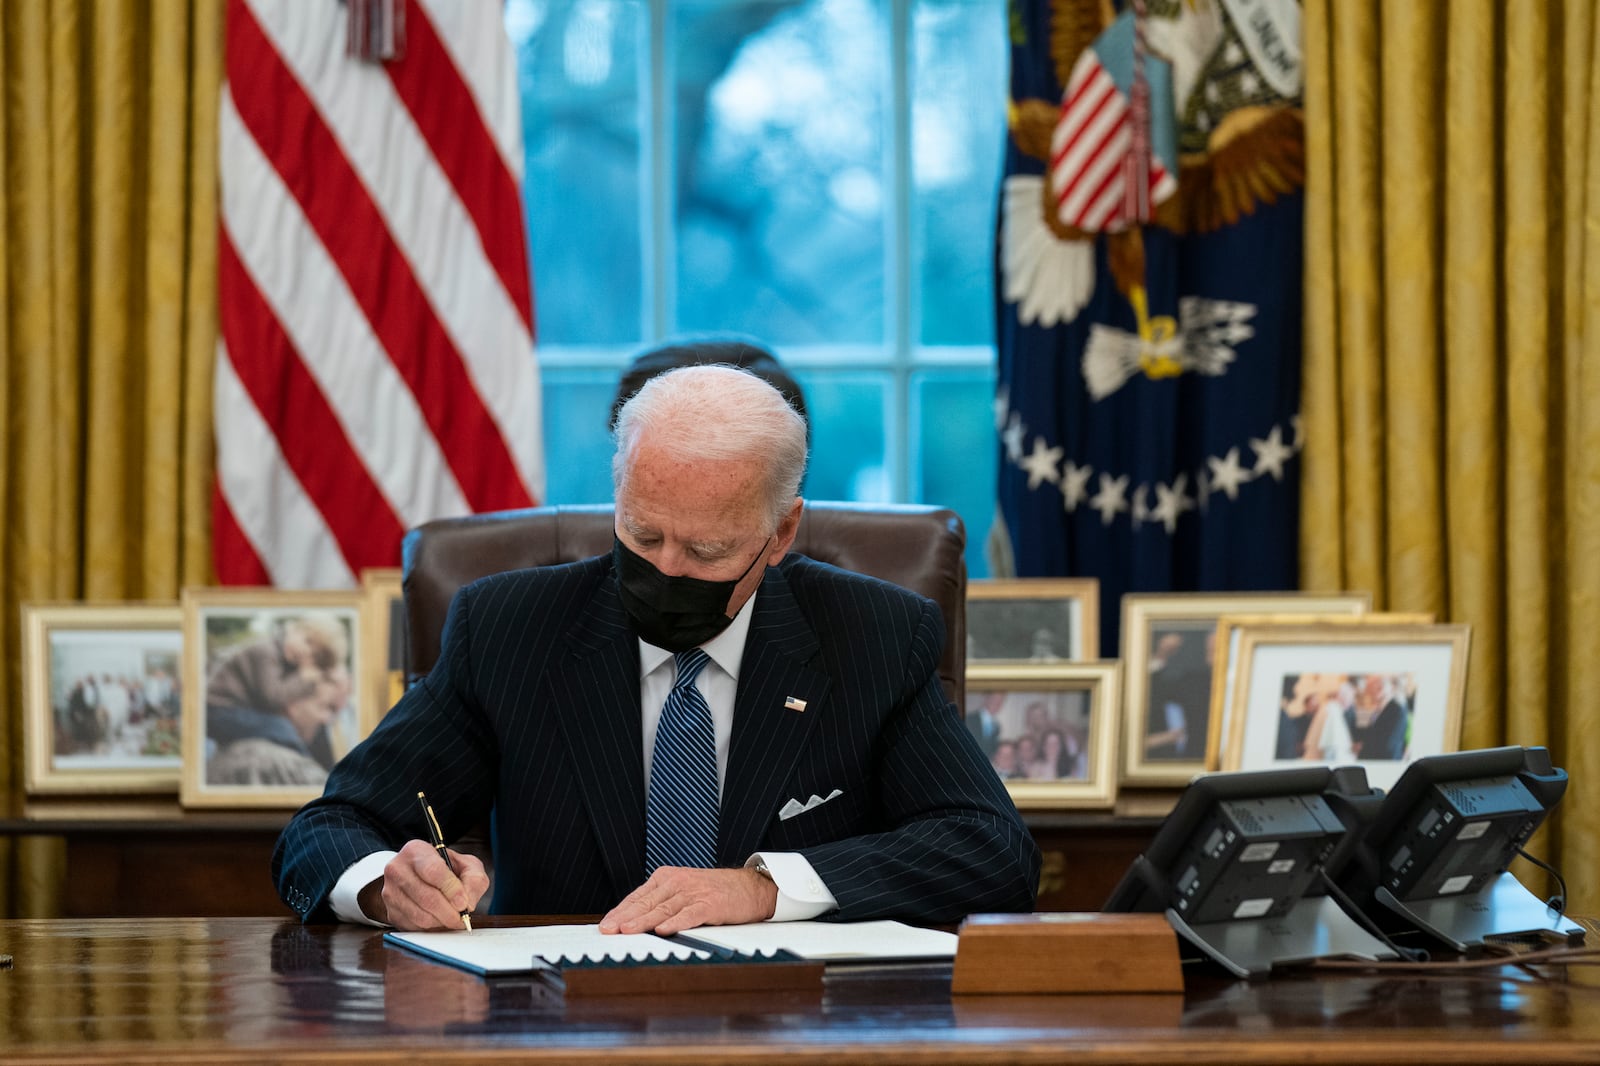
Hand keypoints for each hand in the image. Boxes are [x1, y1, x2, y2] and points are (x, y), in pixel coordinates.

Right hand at [363, 839, 489, 929]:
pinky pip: (413, 927)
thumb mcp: (466, 865)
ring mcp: (390, 892)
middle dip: (449, 912)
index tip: (464, 902)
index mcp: (416, 850)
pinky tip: (439, 921)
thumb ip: (473, 879)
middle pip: (426, 897)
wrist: (419, 877)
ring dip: (441, 922)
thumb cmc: (445, 870)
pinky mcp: (390, 912)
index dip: (451, 890)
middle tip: (462, 917)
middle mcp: (398, 869)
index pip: (433, 871)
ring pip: (420, 915)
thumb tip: (468, 903)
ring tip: (452, 918)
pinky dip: (431, 928)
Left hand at [598, 866, 776, 935]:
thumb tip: (634, 922)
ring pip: (664, 908)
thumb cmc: (716, 892)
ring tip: (627, 930)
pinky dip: (676, 923)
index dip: (620, 911)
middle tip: (607, 930)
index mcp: (668, 878)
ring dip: (643, 920)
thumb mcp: (685, 891)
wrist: (751, 887)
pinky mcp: (711, 904)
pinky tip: (663, 930)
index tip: (605, 925)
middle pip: (647, 902)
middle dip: (625, 917)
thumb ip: (662, 902)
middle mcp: (678, 882)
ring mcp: (694, 892)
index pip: (638, 896)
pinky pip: (690, 914)